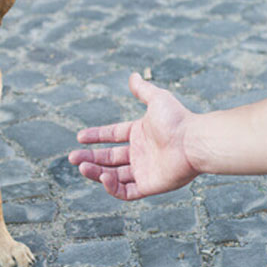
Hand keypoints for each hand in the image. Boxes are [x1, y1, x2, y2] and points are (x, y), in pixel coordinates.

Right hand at [68, 73, 199, 199]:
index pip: (113, 136)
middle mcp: (141, 153)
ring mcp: (144, 170)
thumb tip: (132, 75)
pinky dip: (111, 187)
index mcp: (140, 134)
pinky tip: (102, 177)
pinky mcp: (149, 186)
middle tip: (72, 157)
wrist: (194, 142)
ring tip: (81, 166)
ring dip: (95, 172)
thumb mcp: (157, 99)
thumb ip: (143, 90)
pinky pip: (126, 191)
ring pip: (113, 175)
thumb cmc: (177, 120)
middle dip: (89, 157)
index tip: (80, 137)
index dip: (96, 136)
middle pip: (109, 157)